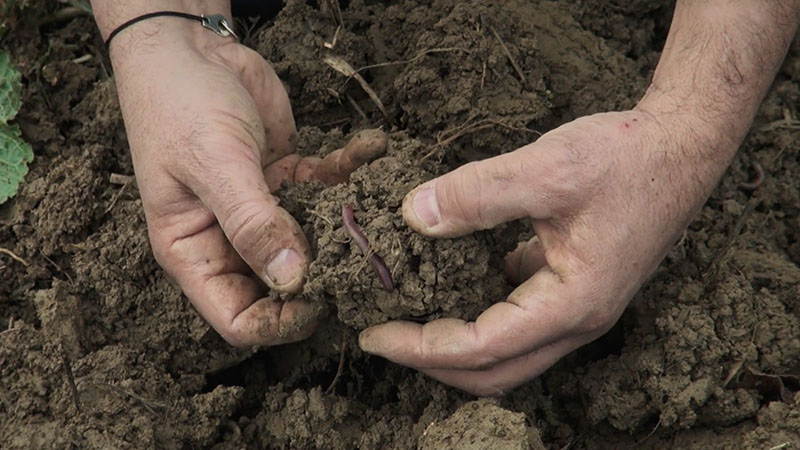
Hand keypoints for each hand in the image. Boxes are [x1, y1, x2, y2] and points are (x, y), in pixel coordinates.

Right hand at [108, 14, 383, 346]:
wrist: (189, 47)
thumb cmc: (179, 105)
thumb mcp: (213, 163)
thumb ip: (252, 221)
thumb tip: (293, 278)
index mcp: (195, 251)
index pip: (239, 317)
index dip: (279, 322)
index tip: (321, 302)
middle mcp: (231, 239)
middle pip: (284, 286)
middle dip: (325, 276)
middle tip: (367, 260)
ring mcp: (264, 210)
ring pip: (315, 241)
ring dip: (349, 227)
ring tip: (381, 207)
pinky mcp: (290, 178)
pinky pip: (329, 189)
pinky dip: (352, 173)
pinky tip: (373, 149)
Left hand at [358, 108, 733, 394]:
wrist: (681, 146)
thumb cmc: (626, 158)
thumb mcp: (547, 168)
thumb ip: (477, 193)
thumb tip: (412, 216)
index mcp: (572, 304)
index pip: (481, 348)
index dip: (421, 347)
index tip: (374, 333)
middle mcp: (577, 320)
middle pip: (494, 371)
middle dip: (432, 361)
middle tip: (382, 337)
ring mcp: (576, 307)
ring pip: (506, 352)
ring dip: (455, 345)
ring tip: (408, 318)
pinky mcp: (571, 286)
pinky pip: (518, 320)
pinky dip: (478, 313)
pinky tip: (450, 282)